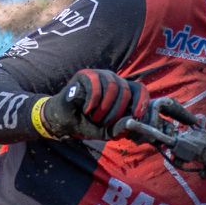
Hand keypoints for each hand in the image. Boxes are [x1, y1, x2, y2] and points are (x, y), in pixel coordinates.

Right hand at [32, 69, 147, 140]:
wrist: (65, 120)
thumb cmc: (88, 123)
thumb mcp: (107, 130)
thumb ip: (120, 127)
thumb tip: (132, 121)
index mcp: (122, 91)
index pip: (139, 89)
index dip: (141, 101)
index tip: (136, 115)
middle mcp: (113, 79)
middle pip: (126, 90)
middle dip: (117, 111)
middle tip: (104, 123)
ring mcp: (100, 74)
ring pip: (113, 87)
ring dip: (104, 108)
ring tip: (94, 117)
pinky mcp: (86, 74)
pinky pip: (96, 86)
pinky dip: (93, 102)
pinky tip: (86, 109)